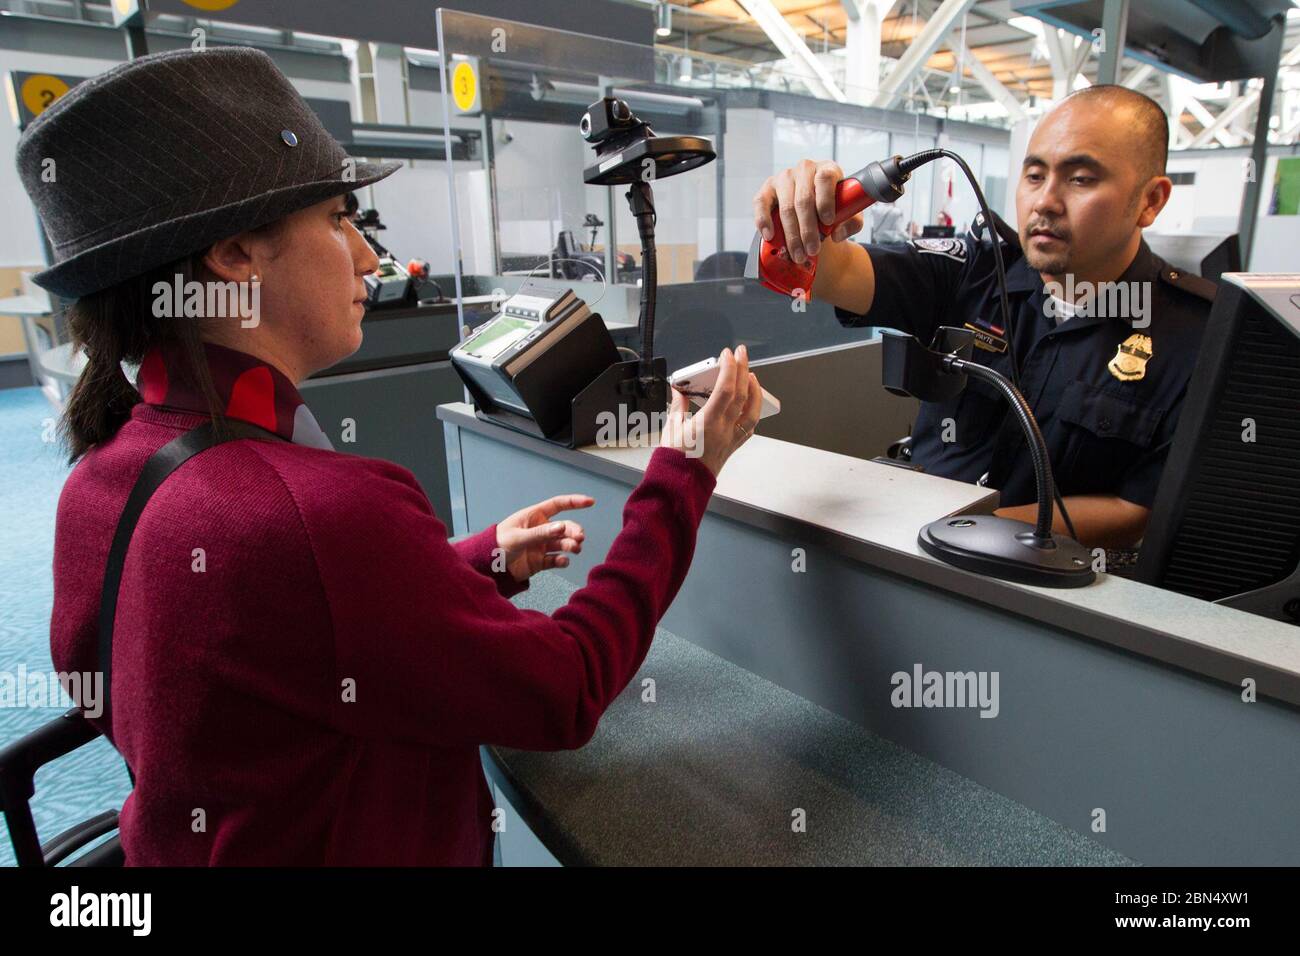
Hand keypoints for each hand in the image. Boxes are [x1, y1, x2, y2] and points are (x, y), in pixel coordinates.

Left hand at [496, 494, 594, 581]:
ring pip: (563, 543)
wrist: (489, 567)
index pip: (558, 505)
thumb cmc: (498, 545)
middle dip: (574, 531)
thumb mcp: (518, 537)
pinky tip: (562, 561)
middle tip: (579, 538)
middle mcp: (541, 530)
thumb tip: (562, 527)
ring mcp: (542, 546)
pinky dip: (562, 560)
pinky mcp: (541, 561)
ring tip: (574, 549)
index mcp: (534, 517)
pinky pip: (557, 560)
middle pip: (565, 527)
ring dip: (571, 545)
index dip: (575, 502)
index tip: (591, 502)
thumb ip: (540, 533)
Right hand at [660, 344, 761, 478]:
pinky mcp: (732, 446)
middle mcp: (724, 430)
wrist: (680, 486)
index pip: (725, 389)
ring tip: (750, 375)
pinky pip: (749, 426)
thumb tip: (678, 390)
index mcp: (708, 423)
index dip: (729, 369)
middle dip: (743, 370)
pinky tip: (750, 403)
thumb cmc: (673, 461)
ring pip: (752, 411)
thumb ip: (677, 406)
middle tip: (741, 354)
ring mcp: (731, 439)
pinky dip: (752, 410)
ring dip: (754, 390)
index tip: (727, 354)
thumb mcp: (670, 428)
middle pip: (742, 395)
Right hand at [752, 158, 864, 265]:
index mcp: (827, 169)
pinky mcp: (767, 188)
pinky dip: (764, 221)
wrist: (813, 207)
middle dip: (808, 229)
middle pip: (804, 199)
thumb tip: (838, 234)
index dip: (826, 201)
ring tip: (798, 254)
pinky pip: (761, 203)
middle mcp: (804, 169)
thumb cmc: (832, 208)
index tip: (828, 222)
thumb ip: (853, 223)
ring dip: (791, 234)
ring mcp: (784, 178)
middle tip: (812, 250)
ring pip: (786, 207)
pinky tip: (770, 236)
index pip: (825, 178)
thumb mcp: (849, 214)